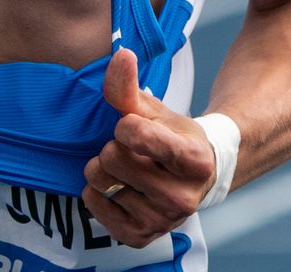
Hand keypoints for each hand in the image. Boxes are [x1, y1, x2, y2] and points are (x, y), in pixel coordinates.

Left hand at [80, 48, 218, 248]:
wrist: (193, 180)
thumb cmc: (171, 138)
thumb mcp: (156, 110)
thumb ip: (132, 85)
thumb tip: (121, 53)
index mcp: (195, 160)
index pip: (138, 134)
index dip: (126, 124)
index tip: (134, 127)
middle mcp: (183, 197)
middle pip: (114, 158)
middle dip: (114, 146)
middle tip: (130, 150)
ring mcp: (162, 221)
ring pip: (102, 182)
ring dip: (102, 169)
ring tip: (122, 168)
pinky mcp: (140, 237)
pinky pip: (95, 207)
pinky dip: (95, 192)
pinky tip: (114, 186)